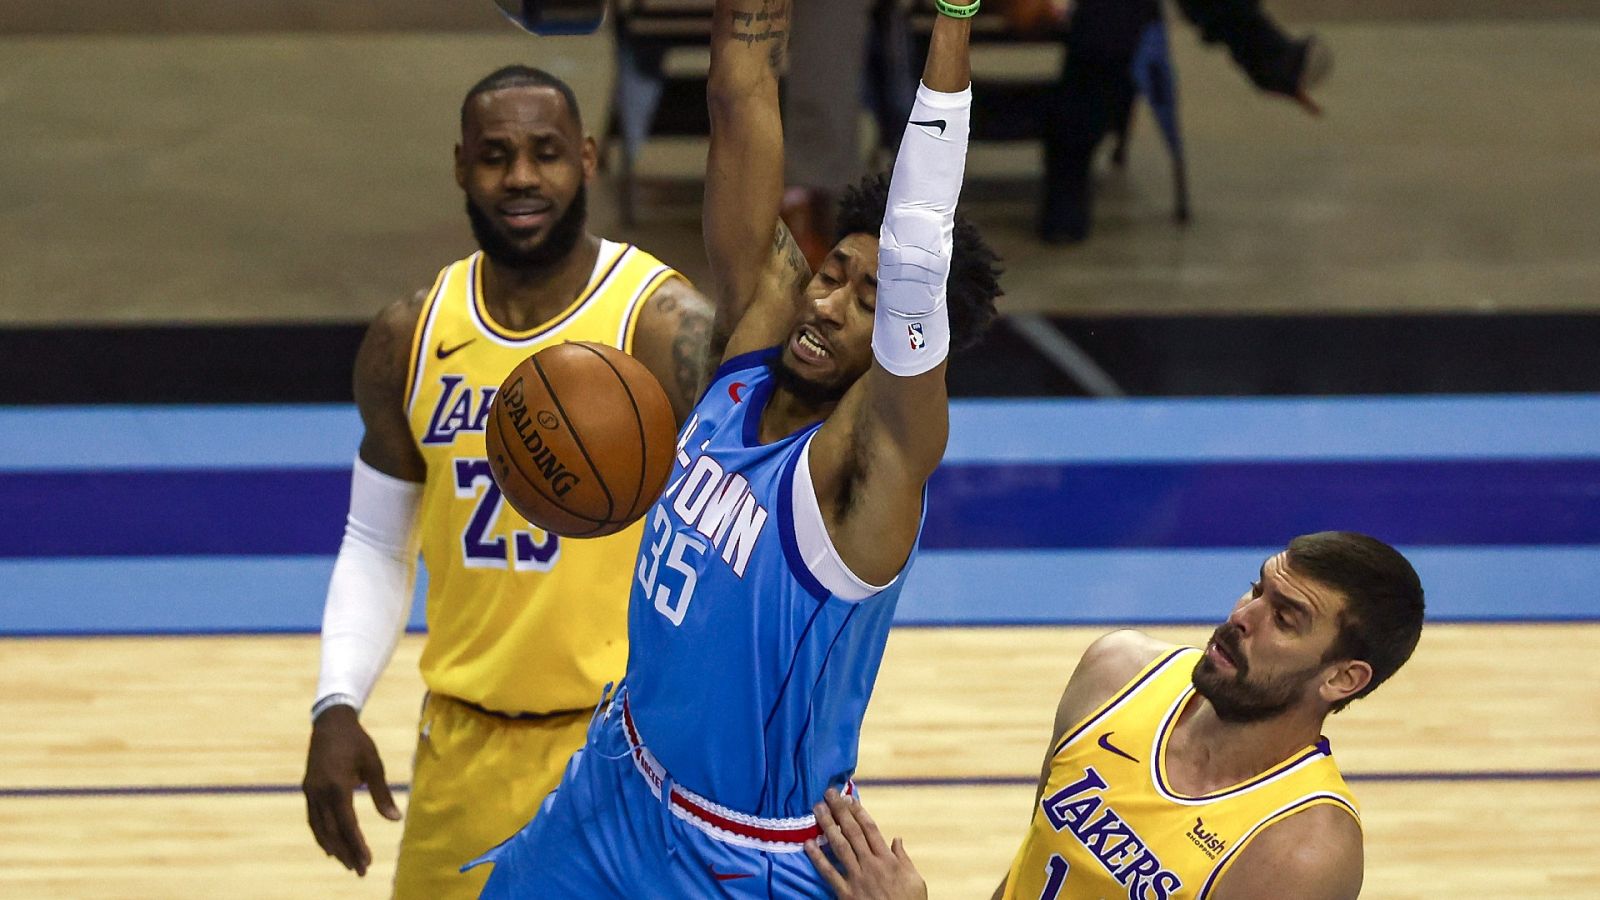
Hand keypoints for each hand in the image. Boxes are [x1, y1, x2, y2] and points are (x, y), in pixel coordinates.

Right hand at [301, 704, 401, 875]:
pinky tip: (330, 846)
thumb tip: (395, 819)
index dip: (357, 845)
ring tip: (346, 863)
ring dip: (333, 847)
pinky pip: (313, 819)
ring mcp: (310, 791)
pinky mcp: (308, 789)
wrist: (330, 722)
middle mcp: (320, 792)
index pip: (348, 824)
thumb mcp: (374, 764)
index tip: (367, 862)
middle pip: (333, 831)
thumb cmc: (357, 741)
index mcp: (337, 786)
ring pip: (320, 828)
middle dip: (346, 852)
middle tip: (359, 871)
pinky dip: (321, 835)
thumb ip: (382, 793)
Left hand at [804, 789, 927, 899]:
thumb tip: (897, 838)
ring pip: (839, 846)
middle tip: (828, 793)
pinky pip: (829, 873)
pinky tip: (809, 844)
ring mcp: (857, 878)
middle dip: (840, 810)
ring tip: (817, 808)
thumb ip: (904, 858)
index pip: (870, 829)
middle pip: (852, 832)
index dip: (859, 811)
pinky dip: (818, 858)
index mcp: (888, 859)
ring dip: (828, 825)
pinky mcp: (846, 893)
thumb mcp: (916, 880)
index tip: (849, 798)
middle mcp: (870, 864)